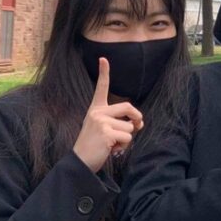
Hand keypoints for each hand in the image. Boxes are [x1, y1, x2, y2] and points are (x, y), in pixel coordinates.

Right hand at [73, 58, 143, 172]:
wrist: (81, 162)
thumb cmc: (95, 146)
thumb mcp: (106, 130)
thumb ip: (120, 122)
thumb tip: (139, 123)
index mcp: (96, 110)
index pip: (101, 88)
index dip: (103, 73)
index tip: (103, 59)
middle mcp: (97, 112)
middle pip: (128, 107)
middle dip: (137, 117)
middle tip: (138, 126)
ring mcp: (101, 121)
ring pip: (129, 127)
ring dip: (127, 138)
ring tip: (112, 144)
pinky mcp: (106, 132)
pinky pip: (127, 137)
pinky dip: (124, 146)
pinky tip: (111, 150)